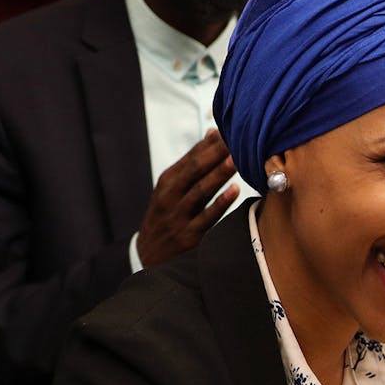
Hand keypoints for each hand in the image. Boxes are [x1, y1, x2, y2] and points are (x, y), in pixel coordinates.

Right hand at [135, 129, 240, 266]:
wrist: (149, 256)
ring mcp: (179, 217)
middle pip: (194, 171)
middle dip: (215, 154)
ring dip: (219, 175)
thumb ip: (193, 164)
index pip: (190, 158)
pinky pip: (207, 218)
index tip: (229, 129)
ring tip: (235, 159)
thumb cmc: (167, 217)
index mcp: (168, 182)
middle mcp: (170, 197)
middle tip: (235, 139)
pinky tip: (235, 191)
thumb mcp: (172, 189)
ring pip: (200, 192)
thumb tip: (214, 133)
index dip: (210, 144)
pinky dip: (220, 203)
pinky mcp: (189, 236)